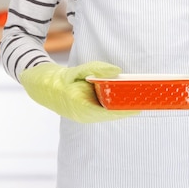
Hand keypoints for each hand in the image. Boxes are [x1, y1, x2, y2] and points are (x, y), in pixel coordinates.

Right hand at [19, 61, 139, 122]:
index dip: (126, 110)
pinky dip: (116, 107)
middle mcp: (85, 116)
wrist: (43, 87)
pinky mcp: (87, 114)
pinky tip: (126, 101)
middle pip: (113, 115)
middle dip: (128, 108)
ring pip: (110, 115)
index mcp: (82, 108)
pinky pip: (105, 112)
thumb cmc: (60, 79)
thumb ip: (96, 70)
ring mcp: (86, 117)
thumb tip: (117, 71)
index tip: (140, 106)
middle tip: (146, 101)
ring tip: (141, 101)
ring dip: (123, 109)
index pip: (109, 112)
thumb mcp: (76, 71)